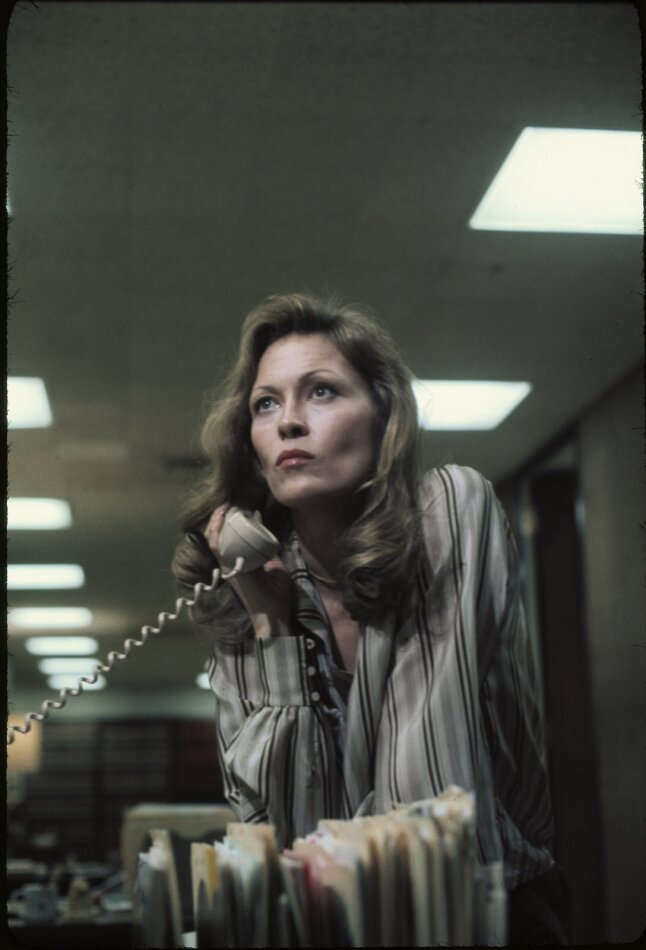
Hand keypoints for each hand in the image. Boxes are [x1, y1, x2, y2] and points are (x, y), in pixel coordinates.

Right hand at [203, 504, 291, 638]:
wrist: (274, 617)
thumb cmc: (276, 596)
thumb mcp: (274, 567)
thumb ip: (267, 551)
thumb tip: (265, 530)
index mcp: (239, 564)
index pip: (227, 539)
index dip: (225, 523)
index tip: (233, 506)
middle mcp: (229, 565)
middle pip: (216, 537)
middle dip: (218, 518)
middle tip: (226, 501)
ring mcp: (228, 568)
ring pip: (214, 540)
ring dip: (216, 521)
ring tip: (223, 505)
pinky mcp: (231, 570)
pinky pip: (218, 548)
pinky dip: (217, 532)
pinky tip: (222, 518)